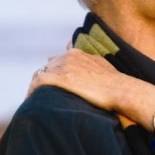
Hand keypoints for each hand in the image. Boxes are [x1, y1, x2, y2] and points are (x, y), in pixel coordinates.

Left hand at [28, 49, 154, 127]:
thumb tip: (81, 60)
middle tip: (40, 95)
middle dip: (43, 80)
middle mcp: (67, 57)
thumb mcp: (101, 64)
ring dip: (36, 87)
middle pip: (46, 68)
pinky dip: (33, 91)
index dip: (52, 73)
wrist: (122, 90)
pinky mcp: (60, 79)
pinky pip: (38, 83)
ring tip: (36, 100)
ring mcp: (63, 67)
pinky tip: (32, 101)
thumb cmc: (115, 82)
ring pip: (40, 74)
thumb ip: (89, 60)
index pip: (56, 61)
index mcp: (76, 54)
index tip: (51, 84)